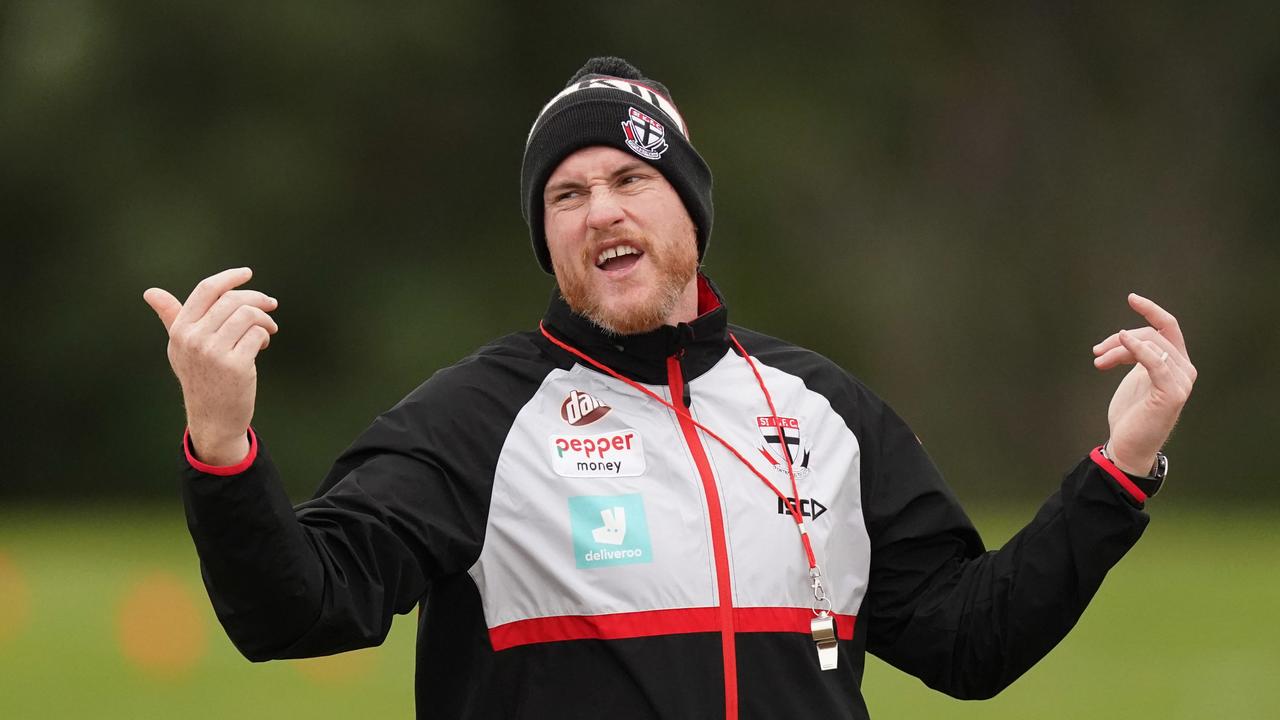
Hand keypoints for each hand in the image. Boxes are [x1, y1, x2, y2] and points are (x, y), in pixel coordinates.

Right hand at [144, 267, 278, 465]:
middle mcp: (193, 339)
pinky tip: (262, 344)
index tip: (246, 273)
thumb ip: (171, 316)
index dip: (229, 277)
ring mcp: (213, 352)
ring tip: (267, 329)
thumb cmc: (200, 377)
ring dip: (264, 318)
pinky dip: (265, 335)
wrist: (213, 417)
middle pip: (232, 300)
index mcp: (180, 329)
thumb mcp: (181, 346)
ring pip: (247, 314)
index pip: (206, 290)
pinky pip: (257, 334)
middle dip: (257, 298)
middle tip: (270, 305)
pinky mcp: (235, 365)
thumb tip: (150, 292)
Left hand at [1092, 293, 1196, 474]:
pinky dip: (1138, 347)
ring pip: (1150, 345)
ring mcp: (1181, 381)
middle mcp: (1184, 369)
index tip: (1131, 298)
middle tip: (1097, 352)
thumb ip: (1136, 356)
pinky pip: (1156, 361)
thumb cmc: (1131, 413)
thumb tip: (1123, 336)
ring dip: (1118, 348)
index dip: (1152, 310)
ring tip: (1099, 361)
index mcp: (1176, 363)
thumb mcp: (1134, 377)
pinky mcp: (1172, 393)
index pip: (1168, 327)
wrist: (1129, 445)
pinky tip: (1122, 341)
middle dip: (1120, 339)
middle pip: (1152, 334)